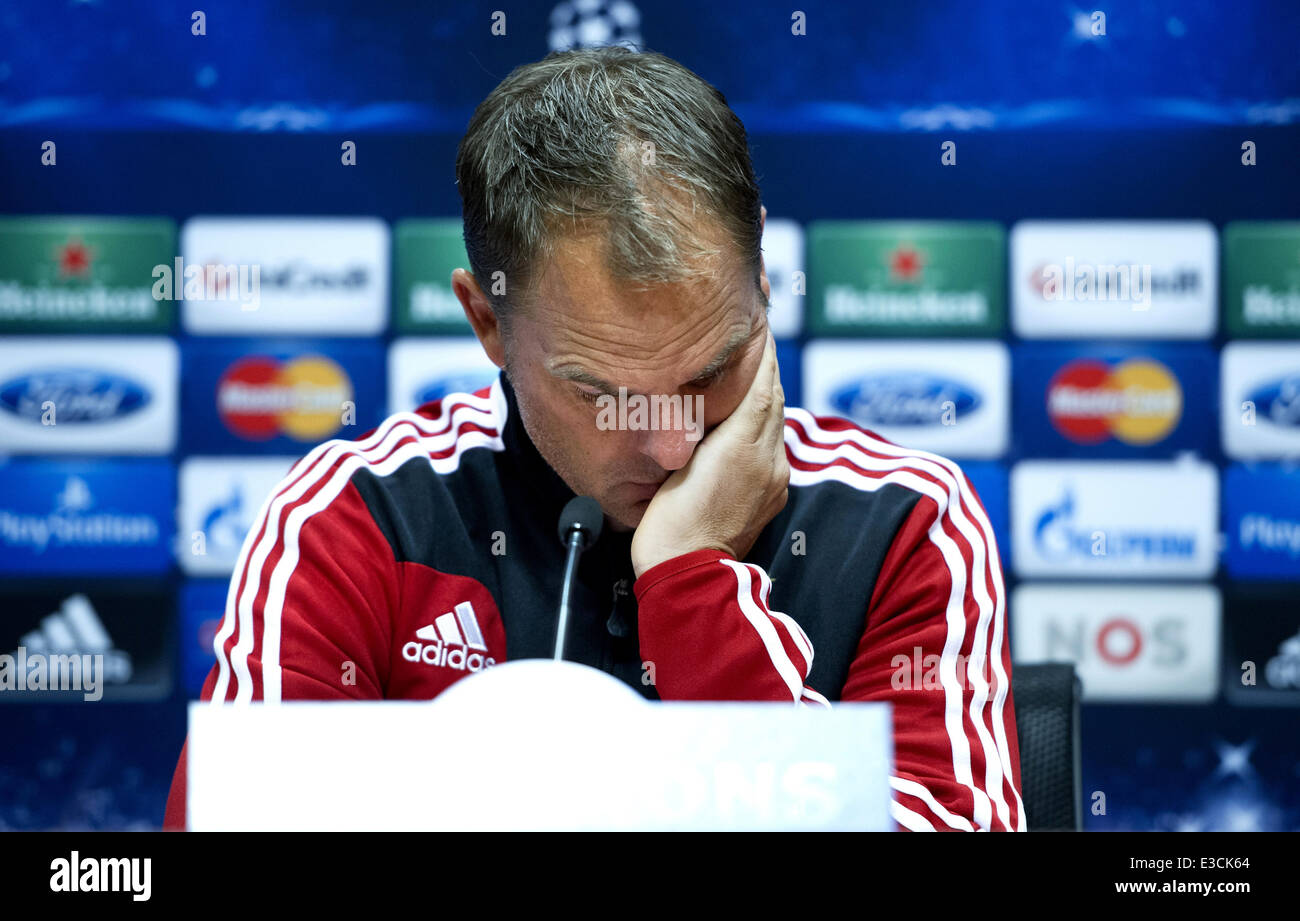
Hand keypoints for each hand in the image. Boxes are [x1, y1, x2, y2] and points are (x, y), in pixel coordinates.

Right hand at [630, 330, 789, 577]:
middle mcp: (768, 459)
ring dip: (765, 394)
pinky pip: (772, 447)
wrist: (687, 569)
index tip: (756, 324)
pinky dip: (764, 424)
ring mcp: (774, 478)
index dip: (761, 354)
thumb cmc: (670, 519)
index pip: (761, 385)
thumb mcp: (680, 461)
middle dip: (765, 368)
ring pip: (775, 422)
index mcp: (744, 446)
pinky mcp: (773, 494)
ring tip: (751, 367)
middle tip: (755, 335)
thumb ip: (706, 422)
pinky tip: (749, 416)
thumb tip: (716, 392)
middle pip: (773, 399)